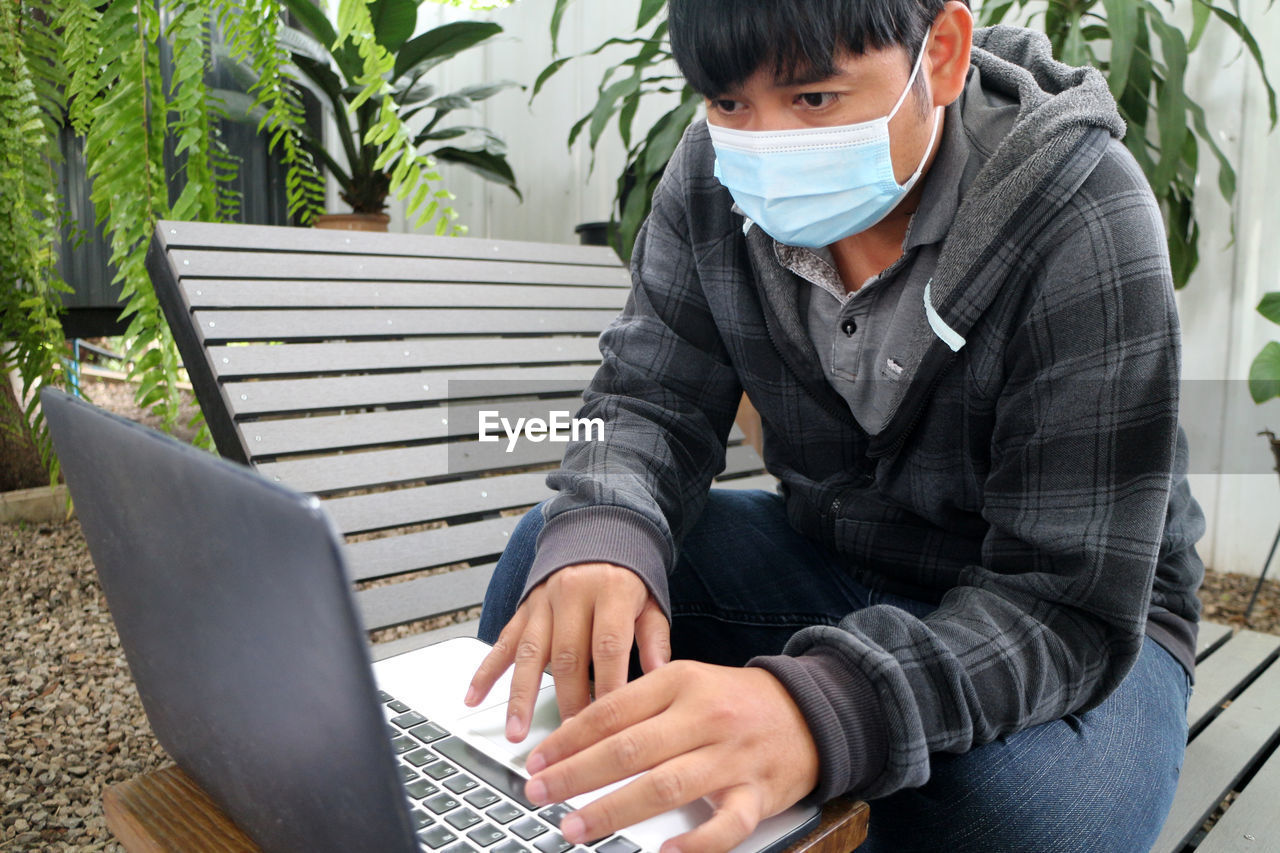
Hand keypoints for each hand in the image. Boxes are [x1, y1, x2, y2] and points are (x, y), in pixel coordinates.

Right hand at [465, 562, 670, 740]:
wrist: (598, 533)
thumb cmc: (627, 578)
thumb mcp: (651, 602)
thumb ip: (655, 639)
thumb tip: (658, 676)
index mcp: (610, 590)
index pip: (608, 645)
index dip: (608, 685)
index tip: (610, 724)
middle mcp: (572, 594)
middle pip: (567, 656)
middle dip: (567, 701)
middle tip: (569, 742)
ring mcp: (543, 602)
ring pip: (529, 654)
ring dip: (520, 697)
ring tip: (516, 732)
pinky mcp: (524, 608)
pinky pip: (503, 642)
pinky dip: (486, 671)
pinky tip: (474, 698)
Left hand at [521, 661, 820, 852]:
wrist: (810, 711)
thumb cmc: (734, 700)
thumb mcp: (685, 683)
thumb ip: (635, 706)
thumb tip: (574, 736)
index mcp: (680, 682)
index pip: (611, 711)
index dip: (568, 738)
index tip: (535, 760)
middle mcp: (704, 717)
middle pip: (629, 749)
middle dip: (576, 774)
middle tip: (537, 792)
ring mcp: (731, 757)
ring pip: (665, 785)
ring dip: (614, 809)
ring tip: (575, 827)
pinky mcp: (758, 795)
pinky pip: (726, 825)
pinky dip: (696, 844)